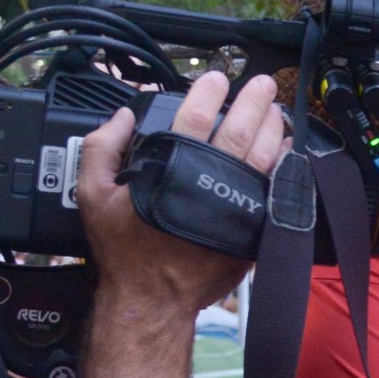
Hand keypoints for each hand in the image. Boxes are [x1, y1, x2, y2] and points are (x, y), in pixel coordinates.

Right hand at [77, 70, 288, 310]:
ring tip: (277, 112)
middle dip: (255, 102)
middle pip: (240, 131)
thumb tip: (122, 114)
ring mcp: (235, 206)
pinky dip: (283, 167)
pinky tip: (285, 152)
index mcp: (172, 168)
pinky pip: (274, 190)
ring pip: (264, 157)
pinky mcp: (250, 228)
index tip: (218, 79)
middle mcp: (209, 183)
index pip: (195, 116)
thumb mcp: (92, 195)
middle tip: (264, 85)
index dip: (208, 92)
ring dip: (273, 130)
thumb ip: (102, 147)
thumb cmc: (125, 250)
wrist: (152, 298)